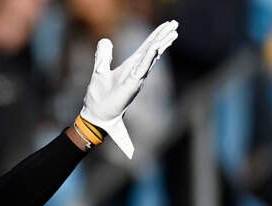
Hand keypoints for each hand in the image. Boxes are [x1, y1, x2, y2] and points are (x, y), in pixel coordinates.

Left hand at [79, 20, 178, 158]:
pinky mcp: (132, 85)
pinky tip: (155, 46)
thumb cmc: (100, 97)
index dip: (156, 36)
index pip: (146, 48)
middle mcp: (136, 72)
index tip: (167, 25)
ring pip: (151, 57)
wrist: (97, 116)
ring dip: (161, 44)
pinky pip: (141, 68)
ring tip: (173, 32)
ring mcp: (136, 78)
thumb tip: (105, 40)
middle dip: (163, 36)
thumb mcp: (100, 71)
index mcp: (130, 67)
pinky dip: (148, 57)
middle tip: (175, 23)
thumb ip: (104, 56)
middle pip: (152, 50)